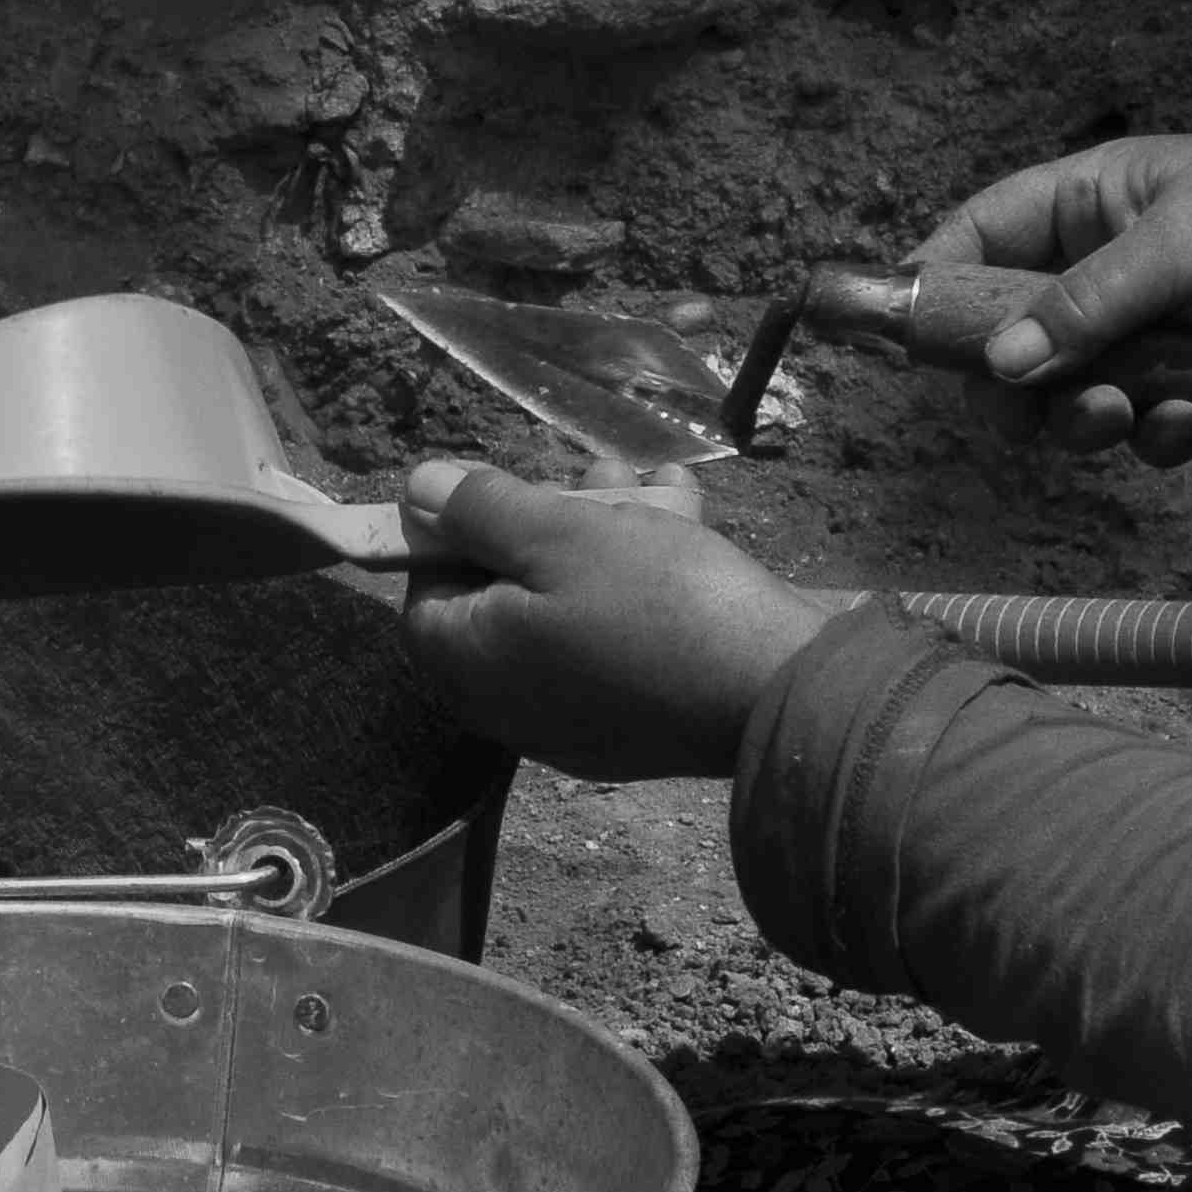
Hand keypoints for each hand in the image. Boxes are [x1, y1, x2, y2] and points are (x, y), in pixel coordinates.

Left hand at [397, 459, 832, 783]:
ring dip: (607, 534)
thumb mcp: (558, 533)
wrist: (776, 691)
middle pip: (507, 593)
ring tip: (654, 484)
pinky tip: (685, 518)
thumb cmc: (656, 603)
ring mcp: (577, 718)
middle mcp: (512, 705)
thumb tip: (415, 492)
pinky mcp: (636, 717)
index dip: (459, 530)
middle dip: (550, 519)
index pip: (426, 590)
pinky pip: (616, 637)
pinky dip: (642, 579)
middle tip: (595, 473)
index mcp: (472, 665)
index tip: (508, 489)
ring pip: (571, 605)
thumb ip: (479, 510)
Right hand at [908, 131, 1191, 464]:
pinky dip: (1159, 432)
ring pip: (1076, 389)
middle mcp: (1109, 262)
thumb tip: (995, 367)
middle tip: (1042, 415)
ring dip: (1092, 417)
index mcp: (1092, 199)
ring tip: (1131, 419)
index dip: (937, 283)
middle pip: (1016, 334)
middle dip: (1025, 383)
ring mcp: (1154, 325)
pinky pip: (1144, 419)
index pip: (980, 233)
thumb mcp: (1177, 248)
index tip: (908, 346)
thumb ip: (1083, 307)